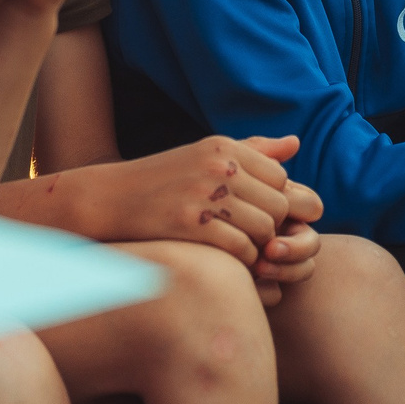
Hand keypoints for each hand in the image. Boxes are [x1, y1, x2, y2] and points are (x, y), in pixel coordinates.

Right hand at [72, 136, 296, 264]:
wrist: (109, 199)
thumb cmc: (164, 180)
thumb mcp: (205, 155)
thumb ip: (252, 150)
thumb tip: (295, 143)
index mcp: (223, 147)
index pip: (281, 177)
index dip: (275, 200)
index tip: (258, 213)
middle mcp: (217, 166)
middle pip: (280, 205)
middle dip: (271, 226)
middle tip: (251, 235)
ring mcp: (204, 195)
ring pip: (265, 230)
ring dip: (258, 245)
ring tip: (239, 245)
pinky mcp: (191, 224)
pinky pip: (243, 249)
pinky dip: (243, 260)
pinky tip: (227, 256)